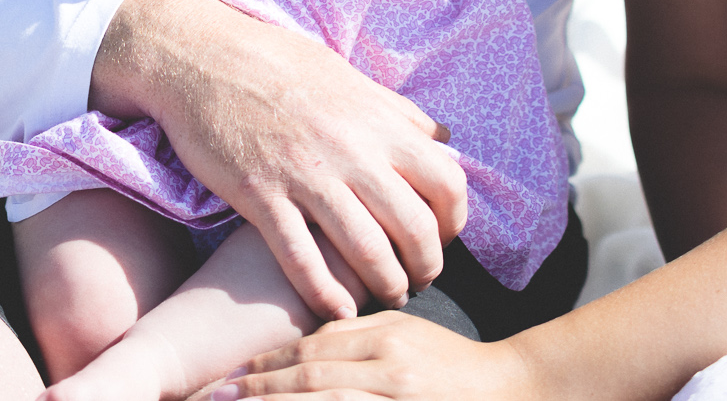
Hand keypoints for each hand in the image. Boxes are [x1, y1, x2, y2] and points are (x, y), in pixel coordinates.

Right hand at [92, 0, 465, 320]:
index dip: (454, 220)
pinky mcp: (259, 195)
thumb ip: (398, 111)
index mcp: (376, 120)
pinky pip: (301, 258)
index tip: (442, 236)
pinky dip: (324, 293)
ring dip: (384, 285)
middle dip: (426, 264)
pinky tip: (337, 310)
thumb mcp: (348, 76)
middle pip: (413, 226)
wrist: (203, 57)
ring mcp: (304, 175)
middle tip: (419, 278)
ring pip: (364, 249)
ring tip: (386, 296)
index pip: (446, 181)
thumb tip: (445, 136)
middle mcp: (350, 150)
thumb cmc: (278, 62)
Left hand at [215, 313, 532, 400]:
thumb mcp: (408, 332)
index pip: (313, 350)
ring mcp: (396, 399)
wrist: (512, 391)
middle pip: (310, 379)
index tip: (230, 374)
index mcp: (386, 338)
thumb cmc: (455, 363)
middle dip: (258, 390)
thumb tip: (306, 343)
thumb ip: (358, 333)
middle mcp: (389, 370)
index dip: (268, 362)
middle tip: (214, 397)